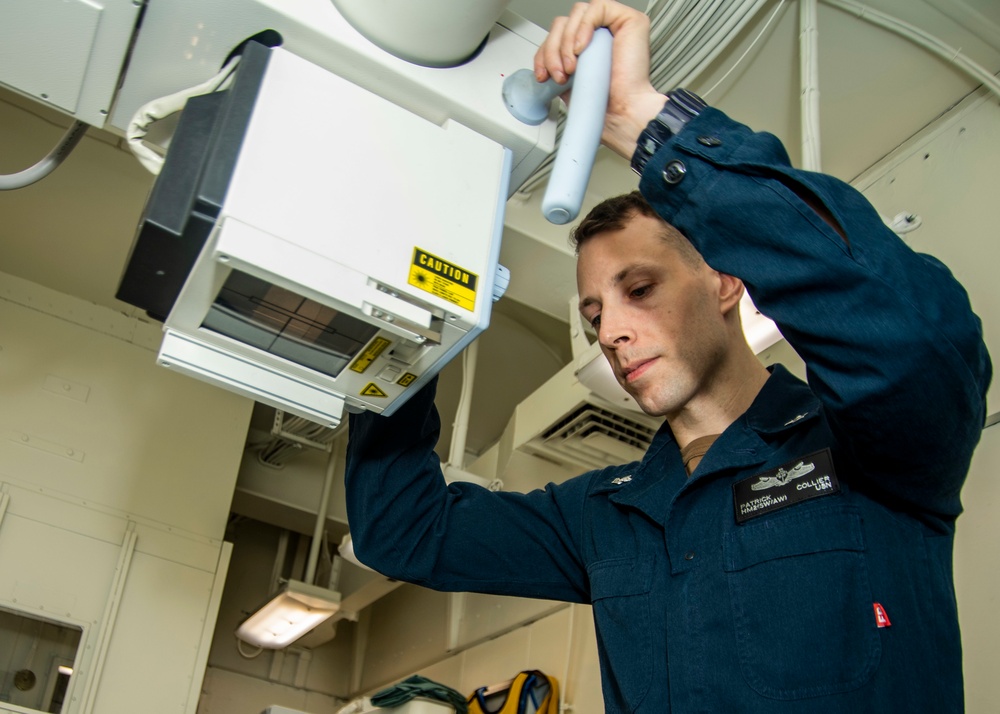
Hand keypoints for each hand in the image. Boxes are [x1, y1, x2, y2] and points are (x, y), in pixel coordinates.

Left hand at [534, 0, 665, 158]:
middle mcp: (602, 34)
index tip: (542, 75)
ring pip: (577, 13)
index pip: (559, 35)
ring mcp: (616, 25)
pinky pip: (597, 7)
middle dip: (553, 50)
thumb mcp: (570, 80)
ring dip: (566, 42)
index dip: (545, 52)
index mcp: (588, 47)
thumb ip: (559, 64)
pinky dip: (583, 27)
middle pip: (565, 23)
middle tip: (558, 75)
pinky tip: (582, 49)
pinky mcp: (628, 19)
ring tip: (572, 68)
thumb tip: (542, 62)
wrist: (621, 113)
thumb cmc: (604, 104)